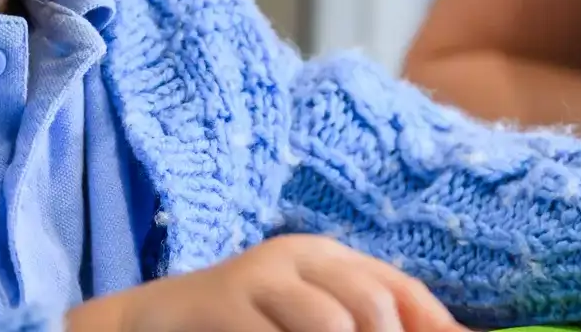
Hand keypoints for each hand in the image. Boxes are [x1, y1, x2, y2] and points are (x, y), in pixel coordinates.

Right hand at [71, 234, 464, 331]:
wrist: (145, 322)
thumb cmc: (239, 328)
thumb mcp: (303, 320)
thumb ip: (361, 325)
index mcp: (325, 257)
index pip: (401, 288)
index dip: (434, 327)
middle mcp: (296, 256)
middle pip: (373, 302)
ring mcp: (258, 277)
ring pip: (333, 322)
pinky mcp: (224, 303)